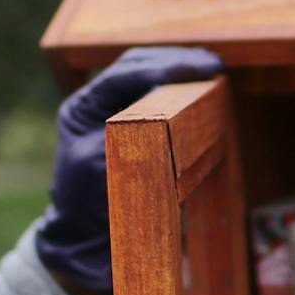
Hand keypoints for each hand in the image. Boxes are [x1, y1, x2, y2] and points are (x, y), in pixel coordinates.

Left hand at [34, 45, 223, 294]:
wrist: (85, 233)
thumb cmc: (87, 205)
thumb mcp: (97, 171)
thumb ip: (122, 141)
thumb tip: (155, 118)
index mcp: (82, 108)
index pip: (122, 75)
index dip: (160, 69)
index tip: (195, 70)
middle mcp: (96, 102)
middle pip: (137, 65)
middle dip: (175, 61)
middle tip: (212, 64)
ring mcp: (114, 110)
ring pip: (149, 74)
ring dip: (180, 68)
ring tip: (212, 68)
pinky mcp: (134, 122)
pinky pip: (159, 95)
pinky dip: (181, 88)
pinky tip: (204, 86)